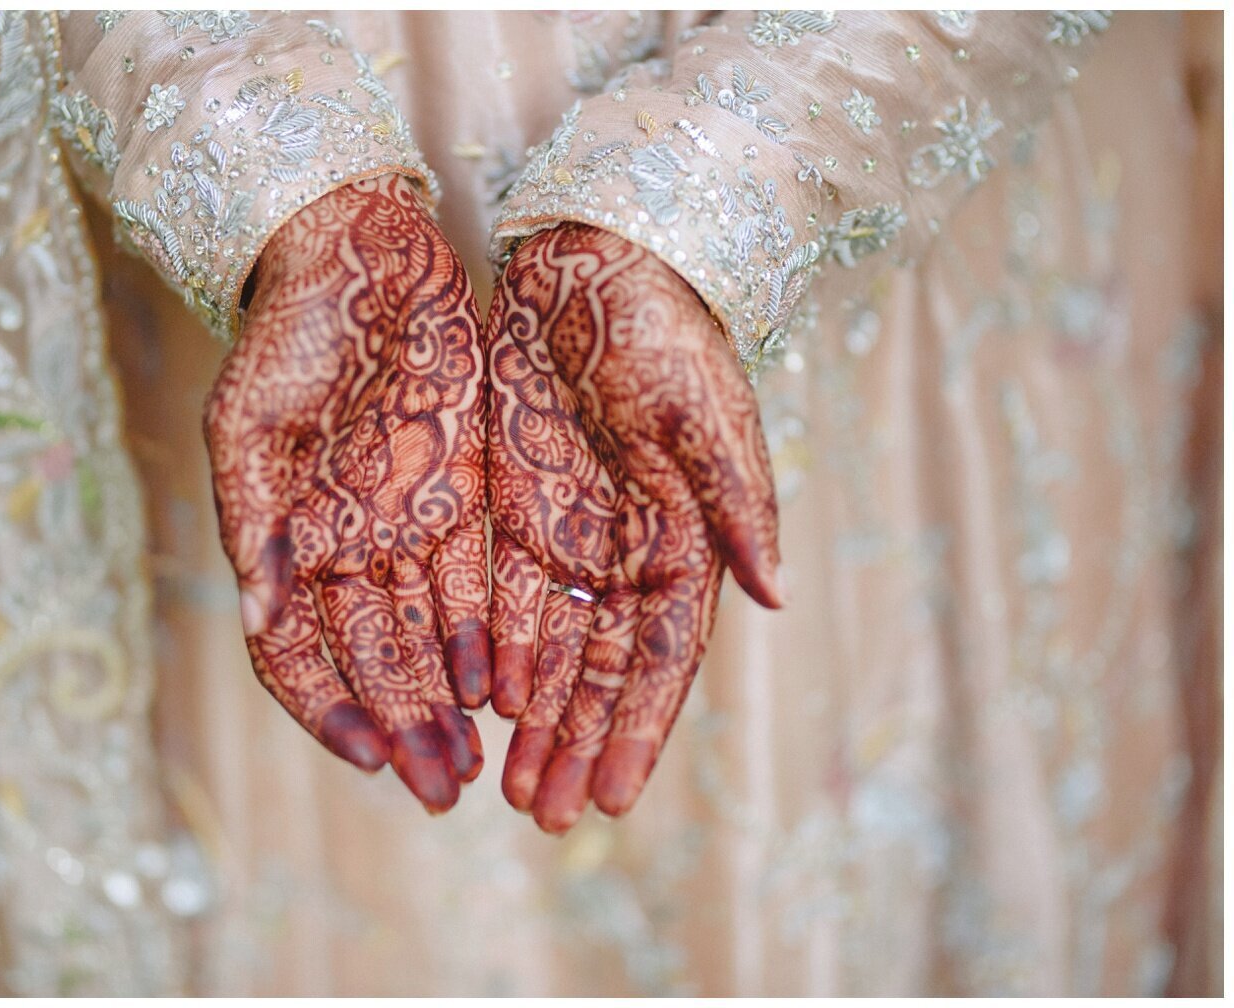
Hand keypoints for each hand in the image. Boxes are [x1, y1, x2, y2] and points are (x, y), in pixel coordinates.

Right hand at [203, 175, 489, 813]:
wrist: (358, 253)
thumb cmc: (290, 331)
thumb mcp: (252, 421)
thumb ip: (254, 522)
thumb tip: (258, 613)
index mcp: (285, 540)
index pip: (295, 654)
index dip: (327, 711)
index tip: (368, 756)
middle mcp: (345, 548)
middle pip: (373, 662)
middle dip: (404, 728)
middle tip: (440, 788)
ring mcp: (404, 526)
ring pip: (426, 639)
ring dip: (446, 703)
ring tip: (475, 762)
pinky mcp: (460, 495)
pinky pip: (474, 586)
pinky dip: (486, 640)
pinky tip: (504, 687)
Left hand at [486, 223, 783, 832]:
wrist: (595, 258)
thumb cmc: (663, 329)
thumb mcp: (703, 413)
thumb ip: (737, 505)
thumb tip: (778, 598)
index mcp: (684, 541)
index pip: (660, 660)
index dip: (638, 731)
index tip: (616, 801)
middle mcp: (628, 554)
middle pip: (600, 673)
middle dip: (579, 746)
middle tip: (550, 818)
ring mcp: (570, 535)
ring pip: (551, 650)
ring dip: (535, 719)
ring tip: (511, 788)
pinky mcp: (516, 506)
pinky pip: (504, 598)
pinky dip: (495, 654)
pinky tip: (478, 706)